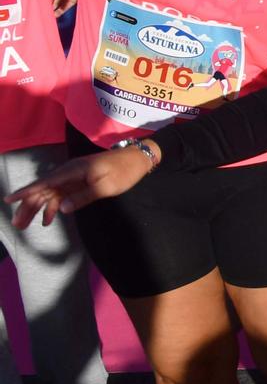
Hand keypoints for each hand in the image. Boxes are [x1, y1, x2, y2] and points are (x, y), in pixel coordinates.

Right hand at [8, 147, 151, 226]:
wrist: (138, 159)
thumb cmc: (124, 171)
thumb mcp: (106, 186)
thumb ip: (83, 197)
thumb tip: (62, 209)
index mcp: (73, 170)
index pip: (44, 182)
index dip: (26, 191)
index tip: (9, 199)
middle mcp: (68, 172)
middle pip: (42, 190)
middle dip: (27, 206)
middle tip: (17, 223)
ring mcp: (72, 177)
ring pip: (49, 194)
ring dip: (36, 208)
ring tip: (24, 225)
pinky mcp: (78, 182)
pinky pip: (60, 195)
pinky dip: (52, 207)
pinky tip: (47, 220)